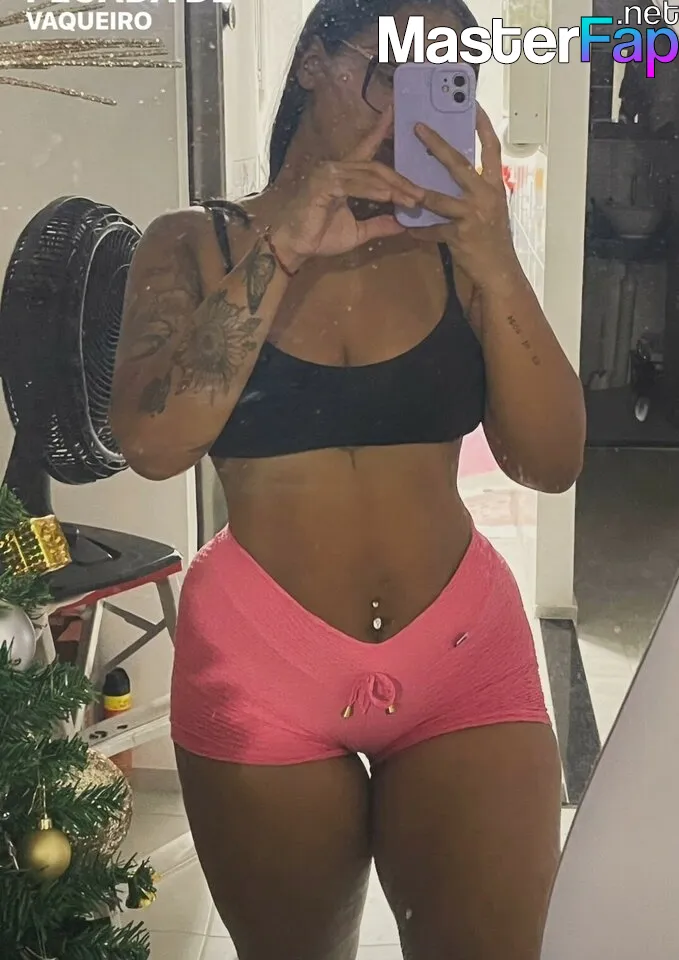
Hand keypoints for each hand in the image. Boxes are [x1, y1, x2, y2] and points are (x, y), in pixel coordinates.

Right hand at [271, 107, 424, 268]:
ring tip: (411, 199)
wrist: (296, 247)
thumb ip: (379, 224)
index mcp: (343, 175)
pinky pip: (354, 184)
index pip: (366, 150)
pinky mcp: (323, 184)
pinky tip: (388, 197)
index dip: (380, 131)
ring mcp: (328, 173)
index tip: (395, 112)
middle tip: (420, 194)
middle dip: (400, 181)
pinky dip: (372, 190)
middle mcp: (336, 168)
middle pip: (375, 167)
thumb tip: (402, 223)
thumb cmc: (320, 237)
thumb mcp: (358, 232)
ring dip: (392, 188)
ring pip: (368, 175)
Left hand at [412, 107, 520, 291]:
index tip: (472, 105)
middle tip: (418, 128)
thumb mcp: (491, 208)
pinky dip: (419, 230)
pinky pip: (433, 230)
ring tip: (399, 181)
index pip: (491, 149)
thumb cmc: (493, 239)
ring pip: (439, 198)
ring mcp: (472, 215)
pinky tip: (407, 228)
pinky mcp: (460, 235)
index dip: (483, 126)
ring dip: (418, 190)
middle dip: (437, 144)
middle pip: (459, 164)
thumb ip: (476, 190)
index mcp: (494, 186)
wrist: (499, 270)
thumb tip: (458, 173)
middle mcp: (486, 195)